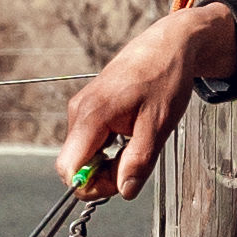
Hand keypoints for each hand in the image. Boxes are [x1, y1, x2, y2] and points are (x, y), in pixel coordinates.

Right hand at [50, 0, 236, 201]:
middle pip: (74, 165)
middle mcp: (79, 112)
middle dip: (102, 176)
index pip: (69, 168)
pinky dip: (108, 149)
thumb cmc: (164, 78)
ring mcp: (81, 109)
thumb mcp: (159, 124)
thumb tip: (125, 192)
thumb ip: (139, 160)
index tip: (124, 179)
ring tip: (138, 143)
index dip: (93, 185)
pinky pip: (88, 142)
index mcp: (92, 116)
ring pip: (82, 155)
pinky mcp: (88, 109)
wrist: (167, 45)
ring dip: (107, 162)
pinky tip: (130, 135)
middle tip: (137, 163)